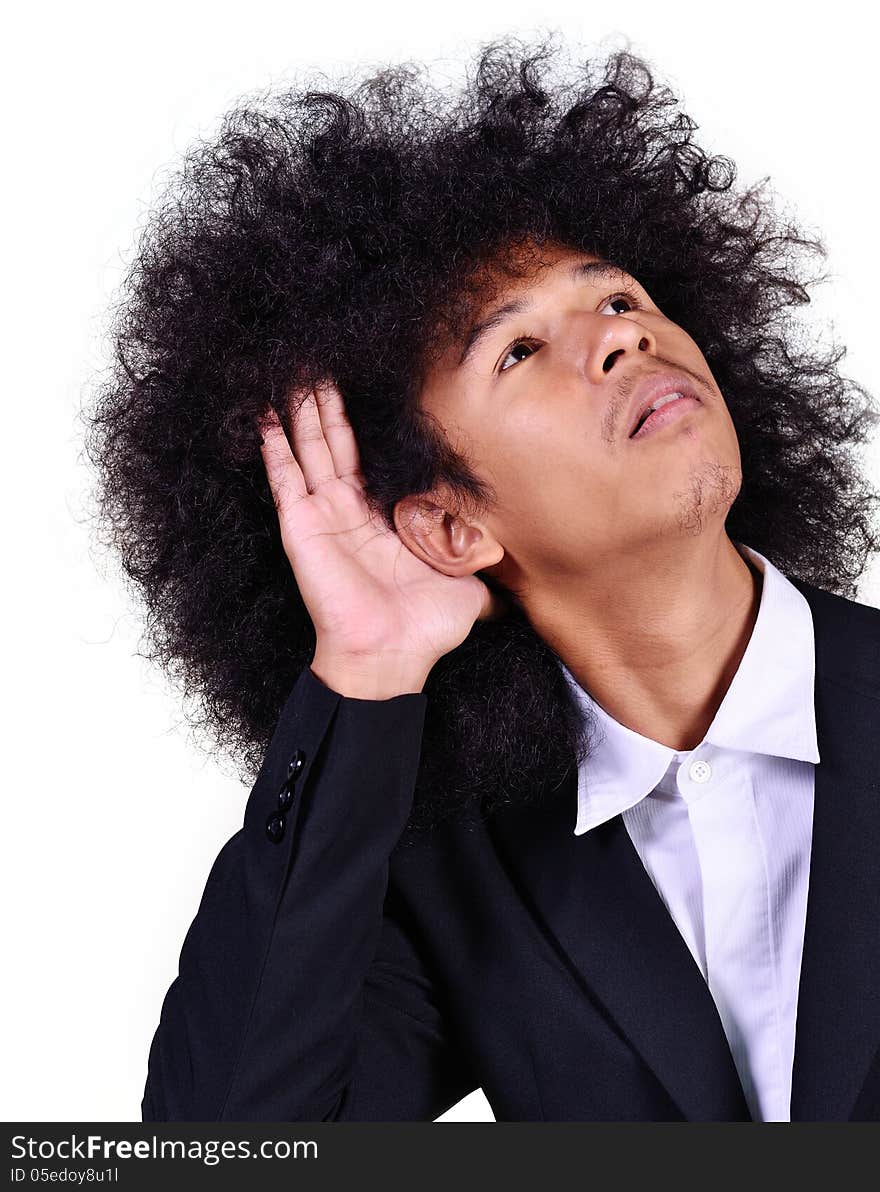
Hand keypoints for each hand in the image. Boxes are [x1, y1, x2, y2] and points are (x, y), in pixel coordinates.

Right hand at [257, 380, 505, 688]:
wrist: (391, 657)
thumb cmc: (425, 627)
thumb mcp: (470, 583)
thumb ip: (483, 557)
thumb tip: (517, 548)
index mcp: (385, 518)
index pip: (374, 458)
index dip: (370, 422)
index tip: (372, 384)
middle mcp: (350, 511)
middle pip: (336, 442)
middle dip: (330, 402)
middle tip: (324, 360)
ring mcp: (322, 515)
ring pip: (309, 448)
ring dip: (302, 410)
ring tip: (295, 371)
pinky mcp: (301, 525)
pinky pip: (284, 477)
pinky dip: (273, 445)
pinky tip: (265, 413)